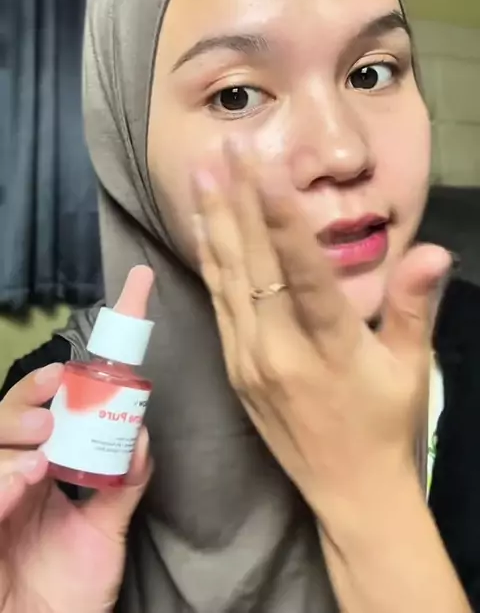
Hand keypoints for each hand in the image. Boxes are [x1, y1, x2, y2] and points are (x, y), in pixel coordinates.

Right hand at [0, 268, 152, 612]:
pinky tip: (24, 476)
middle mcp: (9, 477)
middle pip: (6, 416)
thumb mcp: (104, 529)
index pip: (44, 410)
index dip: (62, 373)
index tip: (105, 322)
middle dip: (29, 394)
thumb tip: (141, 432)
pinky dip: (0, 482)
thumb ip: (122, 481)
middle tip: (61, 383)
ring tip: (44, 433)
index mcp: (37, 468)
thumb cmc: (68, 591)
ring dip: (12, 430)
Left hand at [193, 140, 450, 519]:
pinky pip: (218, 302)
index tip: (264, 168)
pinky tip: (204, 226)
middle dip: (239, 198)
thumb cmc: (385, 426)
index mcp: (328, 347)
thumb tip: (433, 251)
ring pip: (227, 277)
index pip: (302, 271)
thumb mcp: (410, 368)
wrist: (348, 493)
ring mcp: (248, 358)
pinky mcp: (233, 366)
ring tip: (204, 169)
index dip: (281, 217)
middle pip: (254, 263)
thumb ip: (412, 305)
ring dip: (215, 219)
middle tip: (229, 144)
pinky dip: (210, 258)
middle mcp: (278, 349)